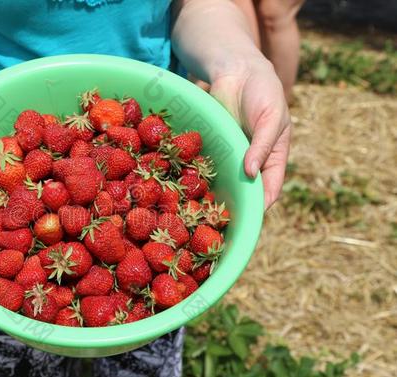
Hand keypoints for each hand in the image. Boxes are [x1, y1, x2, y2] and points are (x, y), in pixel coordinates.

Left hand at [209, 58, 290, 208]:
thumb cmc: (263, 92)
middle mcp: (251, 161)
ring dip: (215, 195)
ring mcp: (231, 156)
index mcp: (273, 157)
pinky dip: (199, 177)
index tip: (252, 217)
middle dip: (237, 205)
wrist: (237, 70)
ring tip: (203, 212)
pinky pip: (205, 166)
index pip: (270, 186)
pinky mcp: (212, 148)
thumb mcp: (271, 118)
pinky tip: (187, 188)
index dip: (262, 202)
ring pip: (225, 181)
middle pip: (246, 189)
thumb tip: (251, 174)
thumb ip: (263, 146)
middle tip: (223, 222)